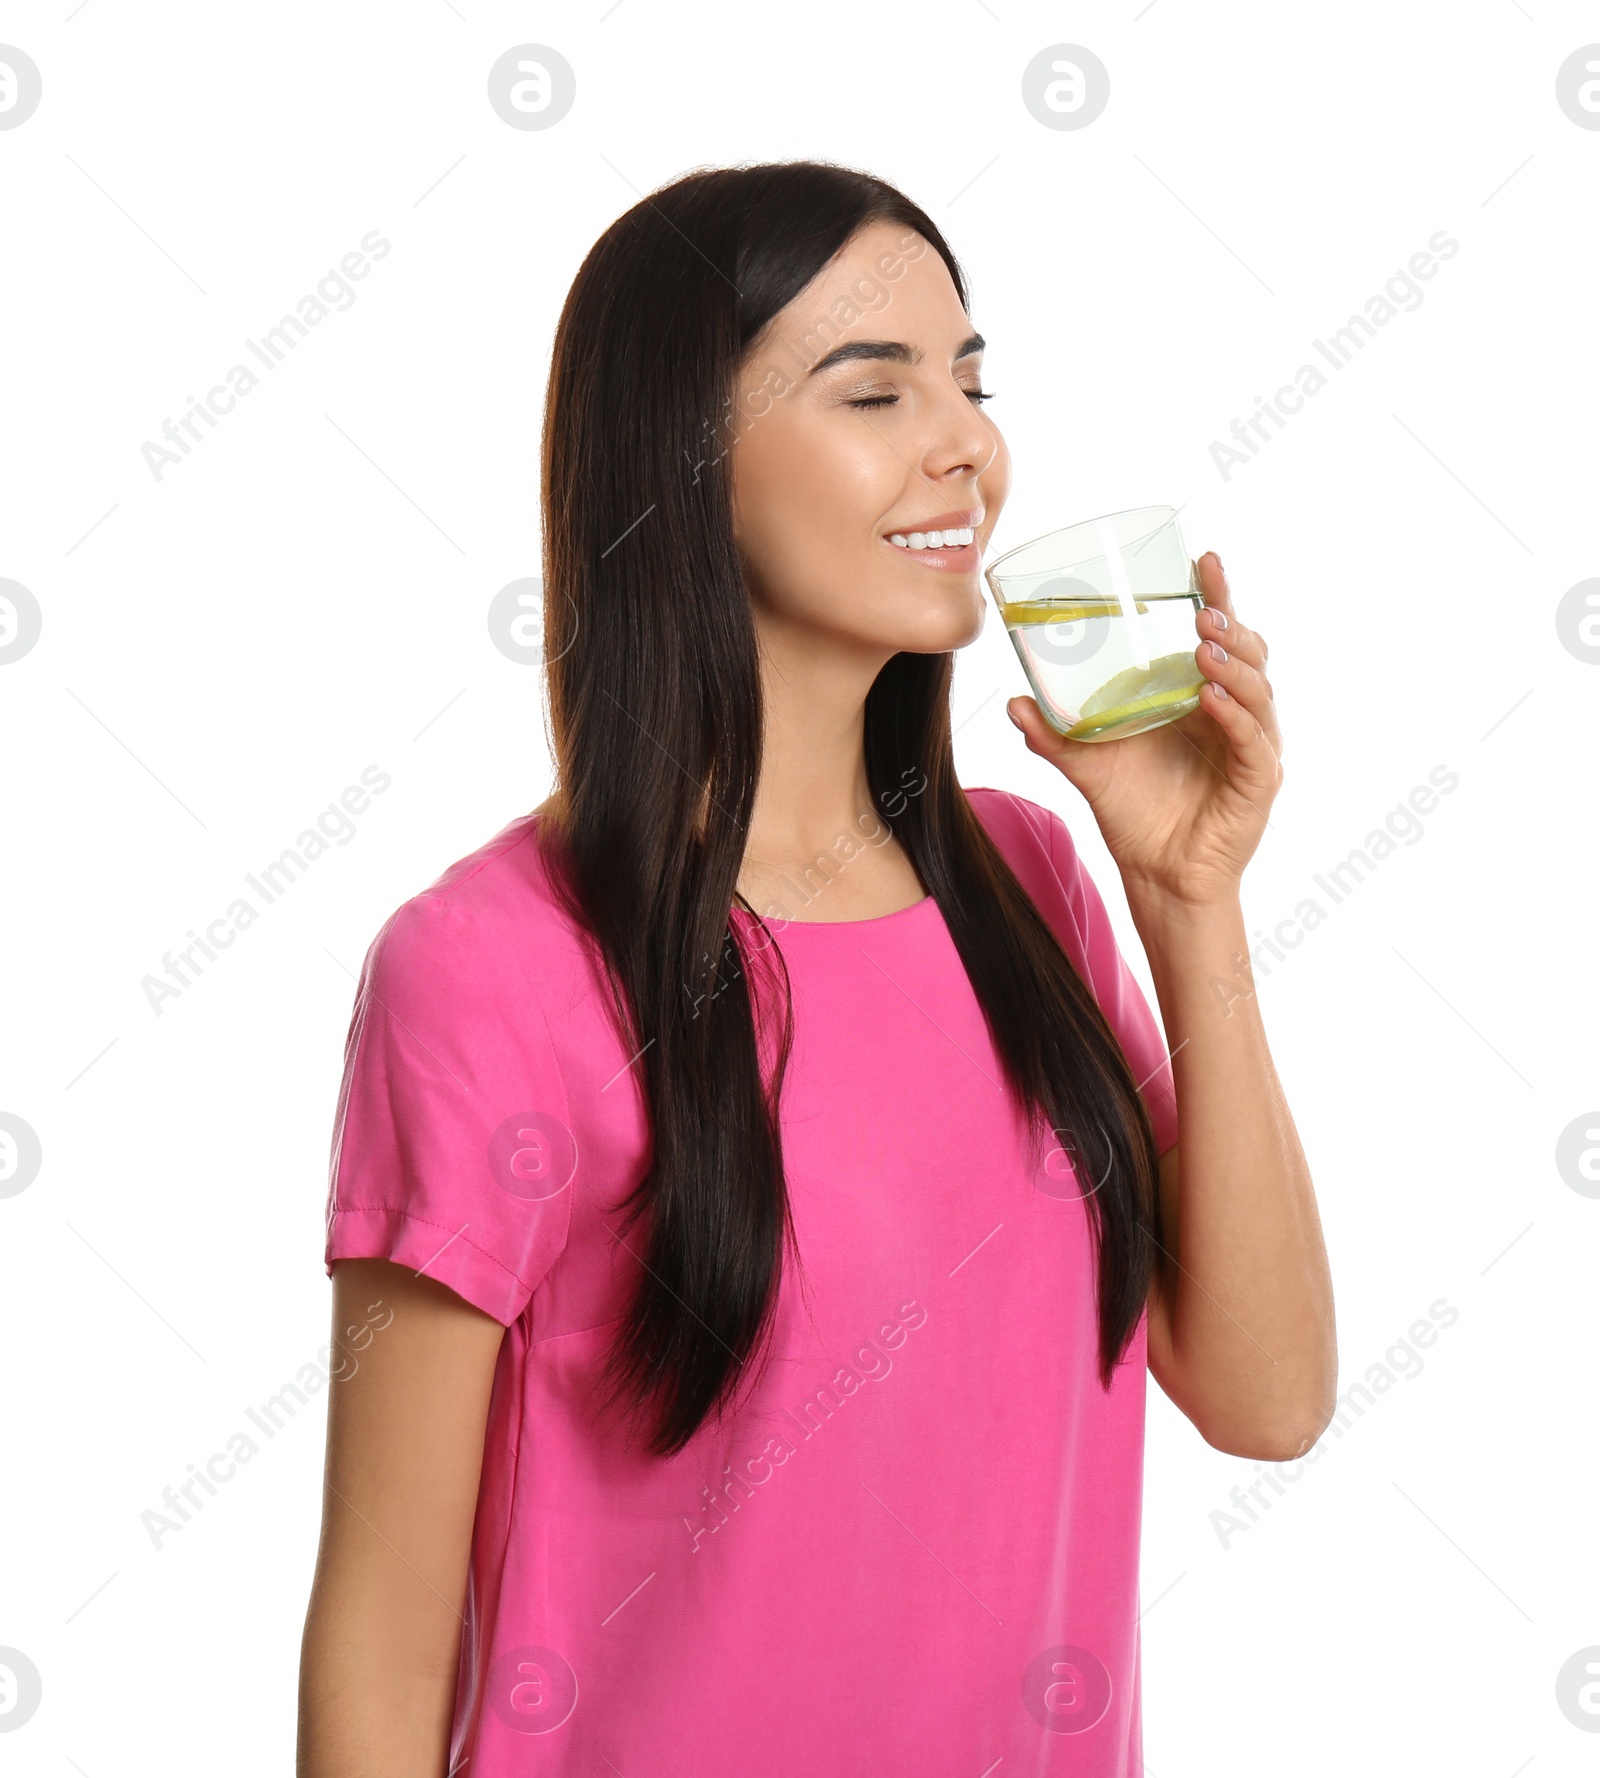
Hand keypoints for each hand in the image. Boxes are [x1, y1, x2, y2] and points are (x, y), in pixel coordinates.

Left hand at [1005, 552, 1281, 907]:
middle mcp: (1234, 713)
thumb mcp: (1087, 764)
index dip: (1216, 597)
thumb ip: (1054, 734)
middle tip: (1201, 610)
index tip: (1202, 560)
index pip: (1218, 636)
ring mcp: (1251, 746)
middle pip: (1248, 653)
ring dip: (1233, 664)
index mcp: (1201, 697)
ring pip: (1256, 691)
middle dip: (1229, 626)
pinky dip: (1235, 716)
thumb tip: (1014, 701)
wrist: (1156, 874)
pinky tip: (1209, 697)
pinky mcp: (1258, 781)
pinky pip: (1253, 741)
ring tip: (1204, 645)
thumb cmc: (1134, 812)